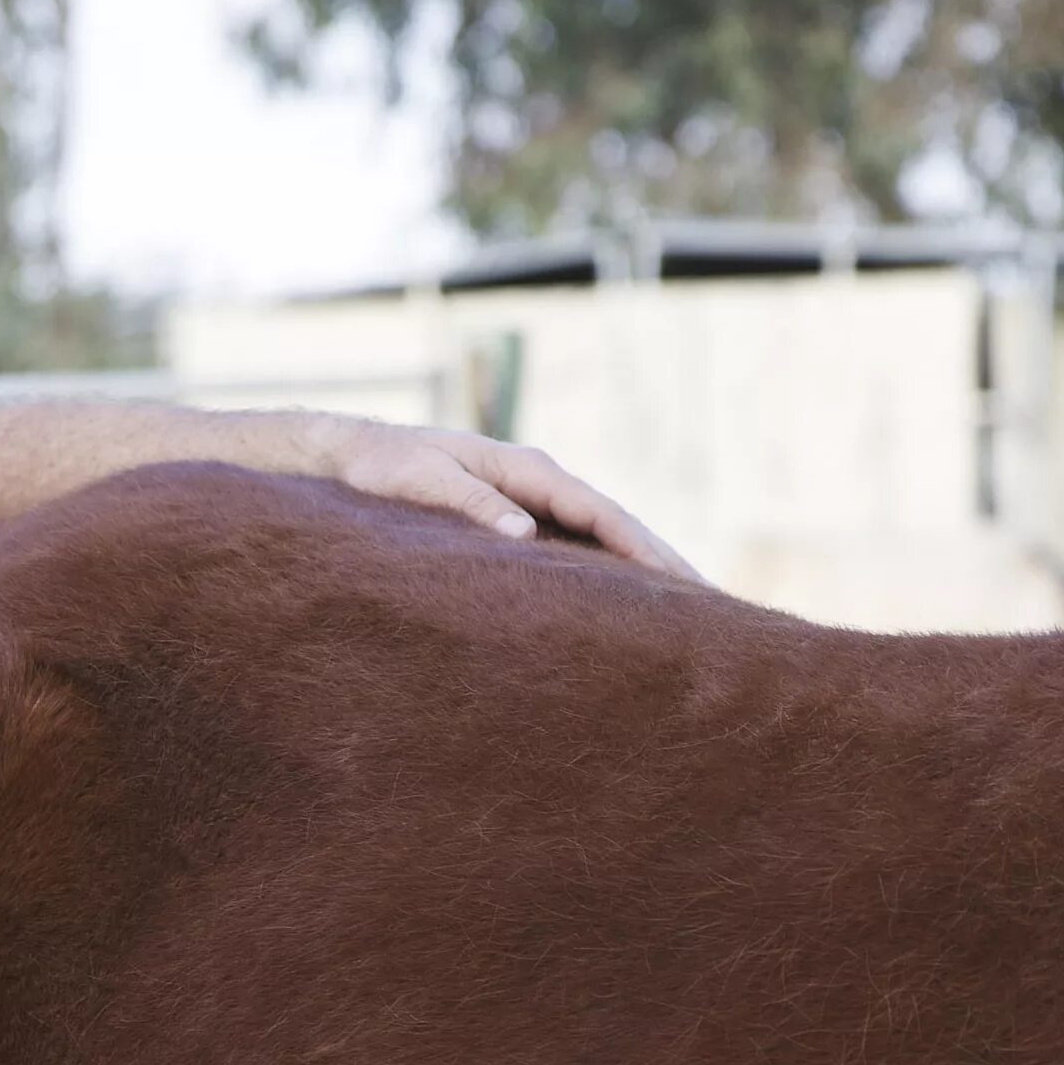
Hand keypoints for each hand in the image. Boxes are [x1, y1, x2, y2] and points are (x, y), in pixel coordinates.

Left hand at [322, 420, 701, 580]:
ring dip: (639, 570)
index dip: (643, 549)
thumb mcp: (423, 482)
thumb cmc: (382, 468)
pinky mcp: (515, 518)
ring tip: (683, 611)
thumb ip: (472, 505)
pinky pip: (572, 546)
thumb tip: (526, 536)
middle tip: (712, 606)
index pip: (601, 513)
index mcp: (527, 469)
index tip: (680, 584)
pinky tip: (619, 603)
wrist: (351, 454)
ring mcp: (529, 500)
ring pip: (598, 537)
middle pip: (614, 525)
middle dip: (662, 562)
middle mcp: (538, 482)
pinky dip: (603, 571)